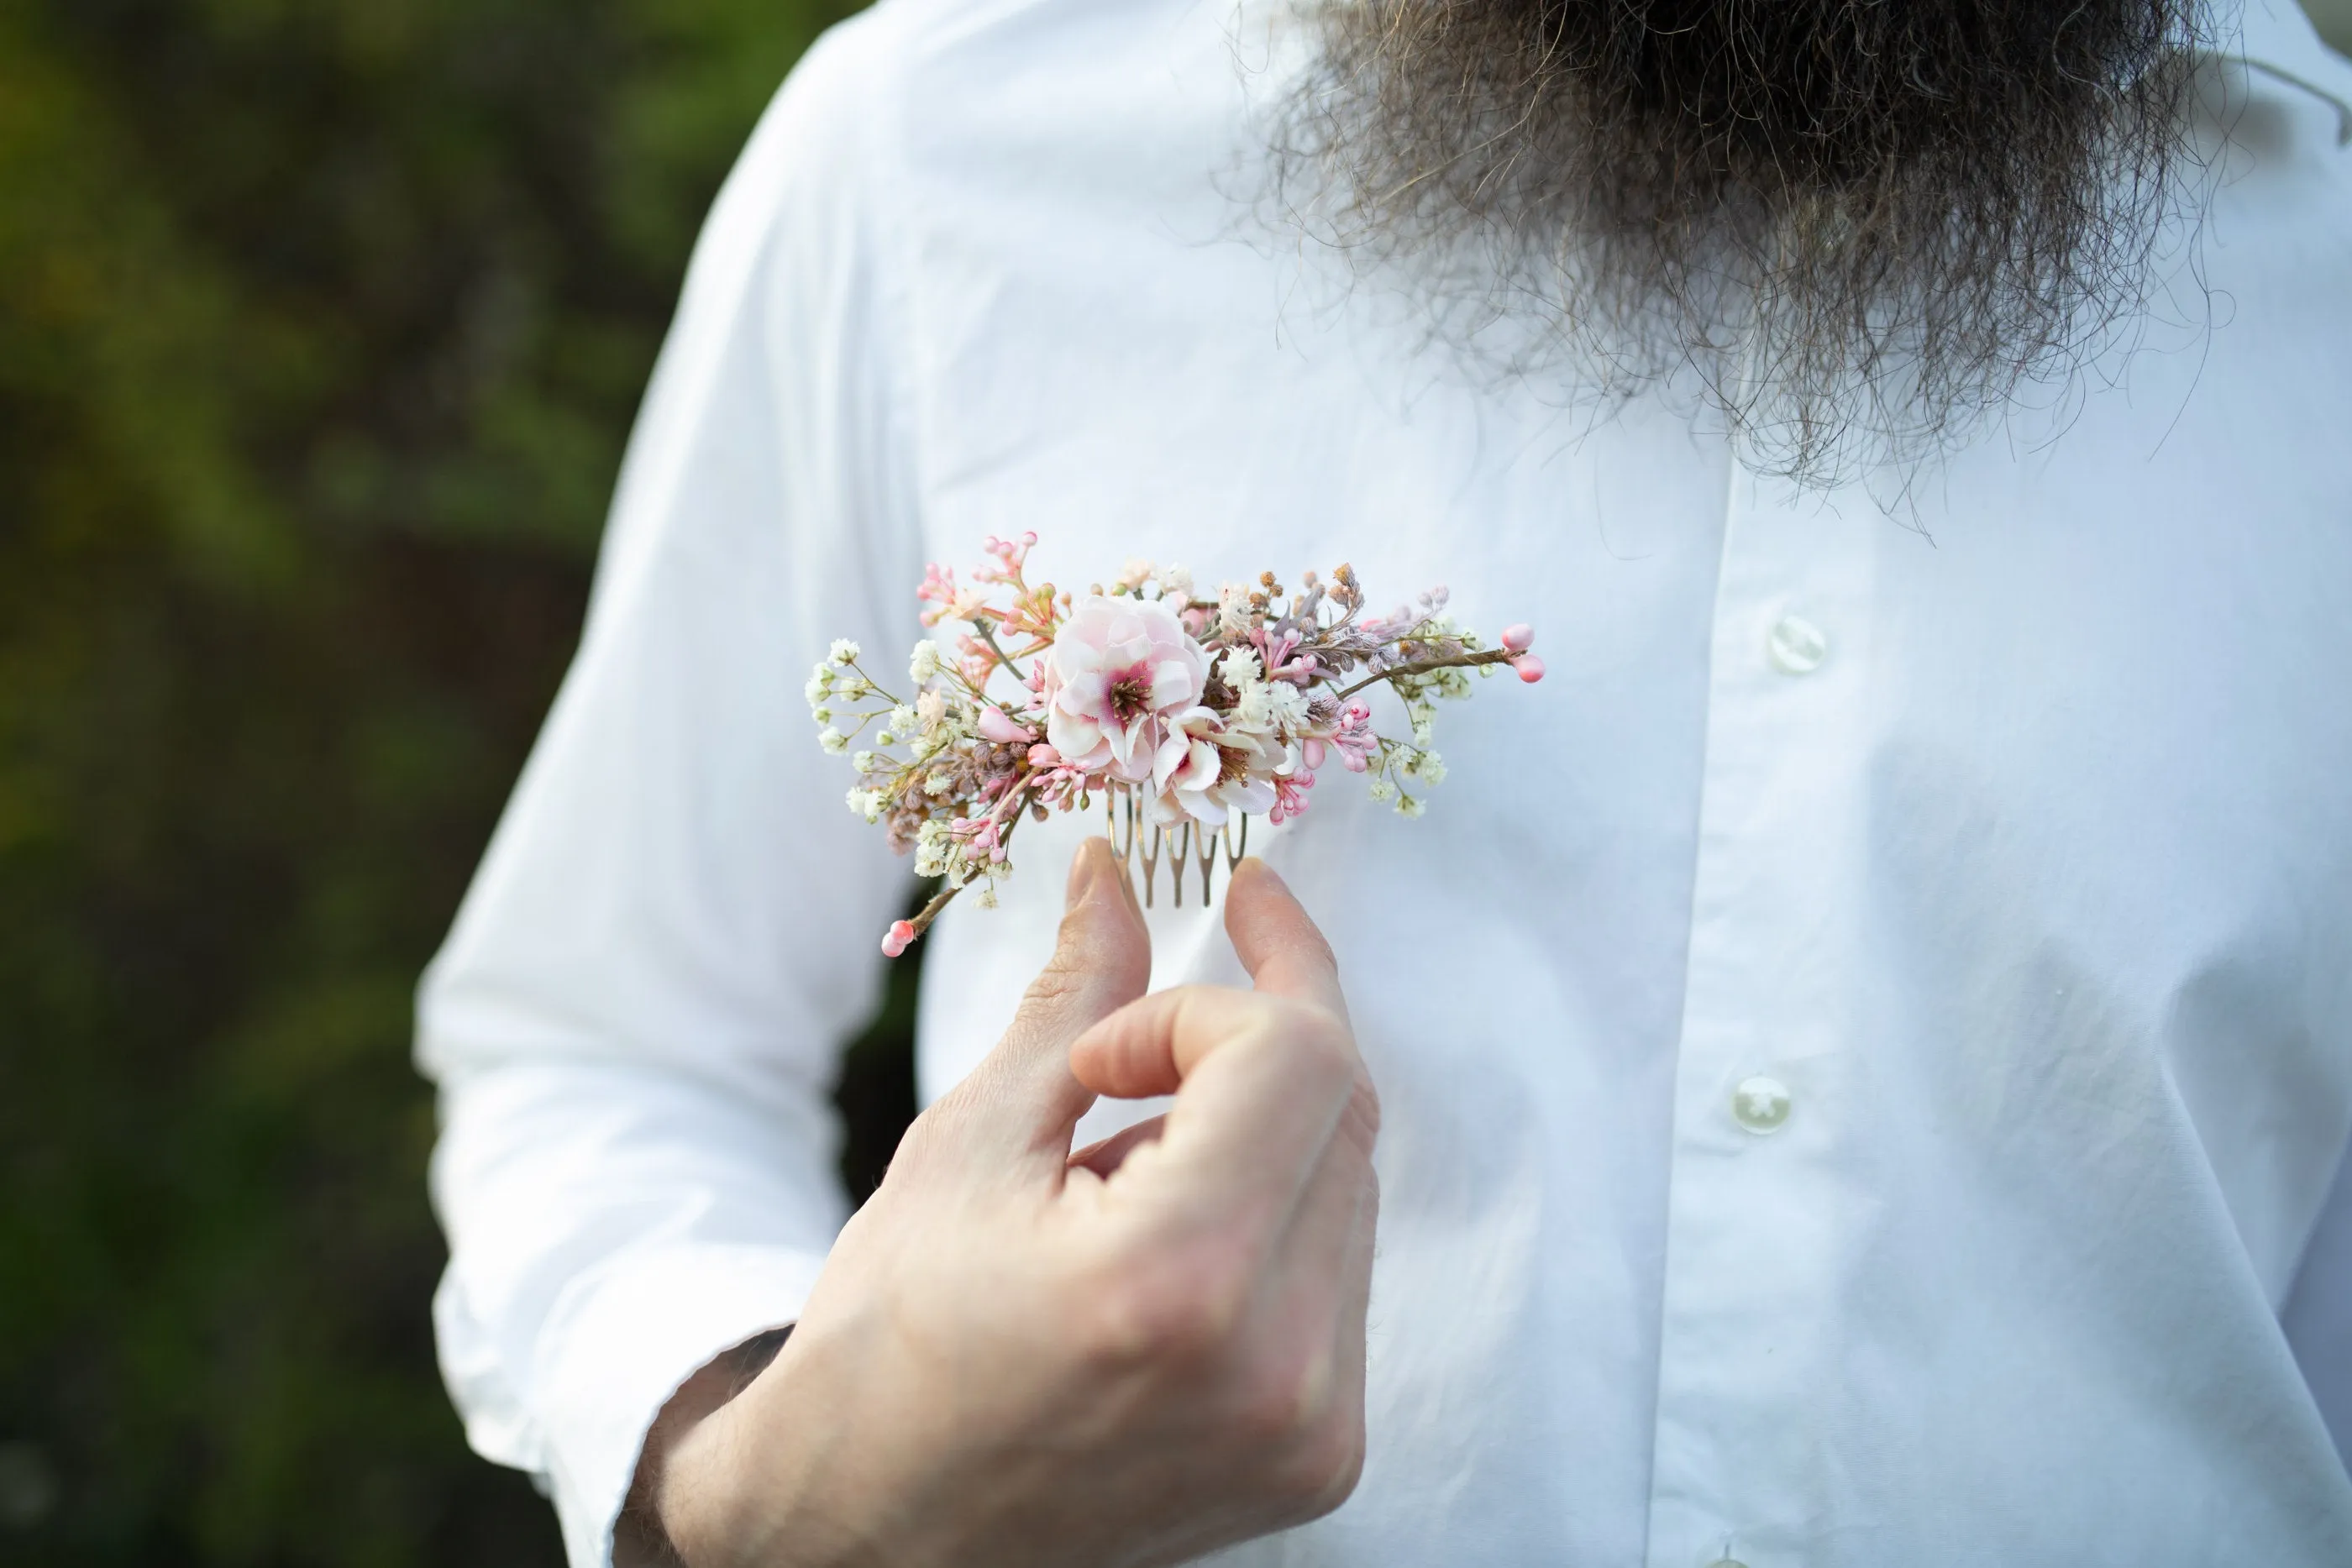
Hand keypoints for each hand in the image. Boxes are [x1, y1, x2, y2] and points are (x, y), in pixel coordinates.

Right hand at [634, 839, 1379, 1567]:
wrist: (873, 1538)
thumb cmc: (888, 1344)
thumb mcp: (969, 1146)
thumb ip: (1074, 995)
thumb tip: (1114, 864)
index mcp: (1177, 1282)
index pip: (1292, 1053)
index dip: (1208, 999)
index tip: (1112, 1033)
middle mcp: (1277, 1364)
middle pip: (1341, 1106)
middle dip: (1241, 1040)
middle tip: (1134, 1035)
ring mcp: (1313, 1424)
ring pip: (1348, 1180)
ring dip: (1252, 1131)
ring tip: (1114, 1180)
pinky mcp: (1322, 1455)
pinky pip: (1339, 1269)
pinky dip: (1265, 1216)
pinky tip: (1156, 1248)